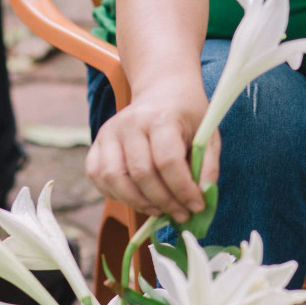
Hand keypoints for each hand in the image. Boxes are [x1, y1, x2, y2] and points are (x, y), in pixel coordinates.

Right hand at [85, 80, 220, 224]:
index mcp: (161, 118)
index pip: (167, 161)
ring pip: (114, 179)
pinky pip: (98, 177)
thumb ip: (207, 167)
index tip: (197, 206)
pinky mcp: (97, 143)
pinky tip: (140, 199)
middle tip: (181, 214)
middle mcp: (130, 123)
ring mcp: (109, 132)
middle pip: (141, 174)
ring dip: (139, 203)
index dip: (183, 190)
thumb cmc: (188, 116)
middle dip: (164, 202)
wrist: (162, 90)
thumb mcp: (208, 135)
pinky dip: (117, 195)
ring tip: (161, 210)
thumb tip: (202, 199)